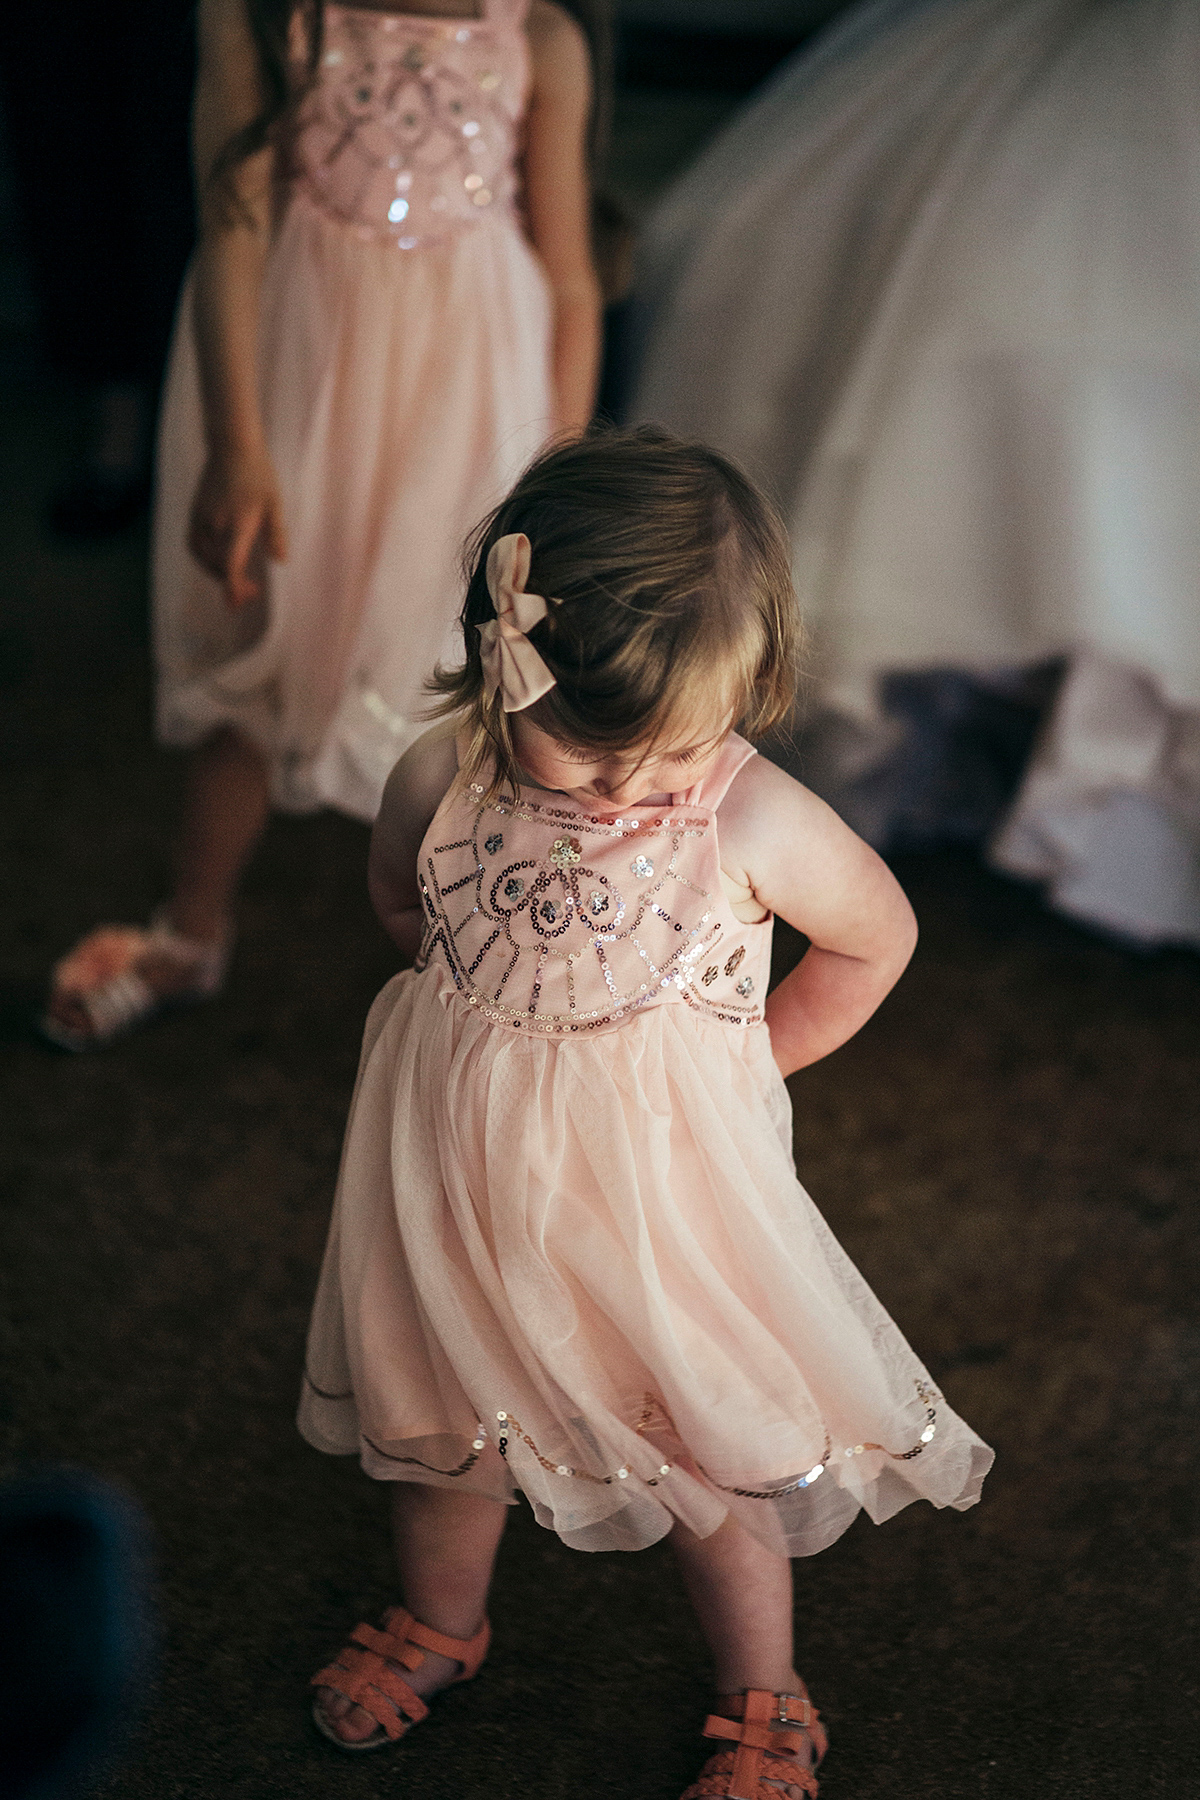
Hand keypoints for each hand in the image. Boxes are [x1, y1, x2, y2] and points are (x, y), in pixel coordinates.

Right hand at [187, 448, 287, 608]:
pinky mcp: (194, 512)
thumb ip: (277, 534)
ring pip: (202, 558)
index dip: (233, 586)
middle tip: (250, 593)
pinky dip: (203, 559)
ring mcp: (202, 518)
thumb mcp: (275, 503)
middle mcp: (216, 524)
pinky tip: (215, 561)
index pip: (231, 564)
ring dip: (216, 574)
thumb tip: (280, 561)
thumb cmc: (258, 473)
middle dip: (232, 585)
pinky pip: (193, 544)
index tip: (238, 600)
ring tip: (233, 580)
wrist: (232, 446)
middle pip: (218, 566)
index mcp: (238, 524)